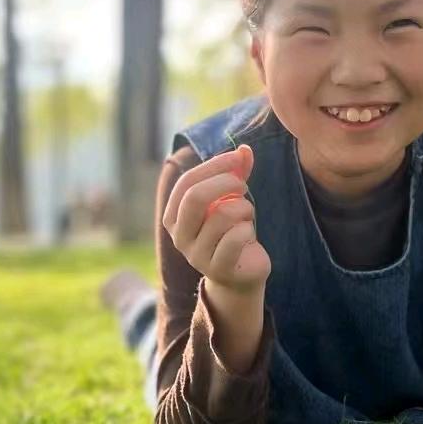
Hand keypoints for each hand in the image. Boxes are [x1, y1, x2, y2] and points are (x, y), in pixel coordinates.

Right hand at [162, 145, 271, 295]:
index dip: (214, 165)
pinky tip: (248, 235)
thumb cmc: (231, 230)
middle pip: (196, 197)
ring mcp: (196, 255)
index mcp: (174, 216)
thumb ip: (236, 173)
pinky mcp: (218, 269)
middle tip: (243, 186)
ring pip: (223, 215)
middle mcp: (179, 236)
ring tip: (246, 216)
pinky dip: (248, 229)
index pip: (188, 182)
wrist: (241, 274)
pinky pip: (237, 237)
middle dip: (225, 183)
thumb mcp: (231, 199)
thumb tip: (244, 149)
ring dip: (244, 208)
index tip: (237, 158)